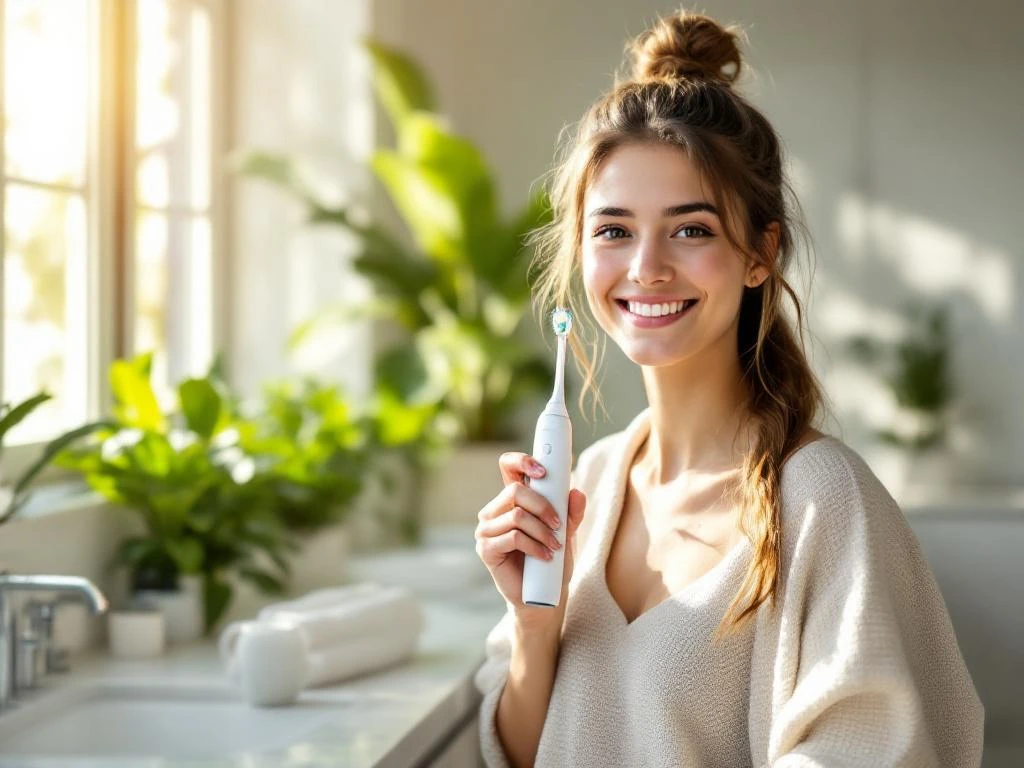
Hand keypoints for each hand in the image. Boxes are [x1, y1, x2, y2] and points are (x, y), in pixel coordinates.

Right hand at [474, 451, 586, 629]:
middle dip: (543, 506)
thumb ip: (572, 513)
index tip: (543, 470)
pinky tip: (545, 556)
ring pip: (517, 516)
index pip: (508, 467)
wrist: (544, 596)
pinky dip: (534, 546)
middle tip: (559, 524)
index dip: (522, 461)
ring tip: (555, 546)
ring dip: (542, 531)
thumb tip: (577, 493)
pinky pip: (513, 537)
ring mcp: (487, 530)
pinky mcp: (486, 549)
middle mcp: (495, 511)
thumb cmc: (552, 561)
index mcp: (512, 500)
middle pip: (514, 490)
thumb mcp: (567, 533)